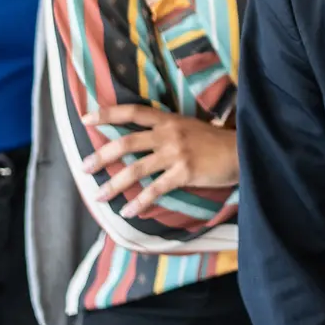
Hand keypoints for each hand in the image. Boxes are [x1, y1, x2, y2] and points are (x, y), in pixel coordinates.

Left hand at [82, 104, 238, 216]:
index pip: (132, 112)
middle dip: (102, 155)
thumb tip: (141, 141)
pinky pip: (154, 189)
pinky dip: (139, 202)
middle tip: (84, 167)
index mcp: (168, 119)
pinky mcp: (184, 172)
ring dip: (114, 184)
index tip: (86, 118)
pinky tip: (128, 211)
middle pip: (126, 142)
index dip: (107, 114)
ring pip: (135, 168)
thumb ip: (166, 130)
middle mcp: (168, 133)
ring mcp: (176, 152)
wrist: (241, 150)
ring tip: (98, 196)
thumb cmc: (214, 141)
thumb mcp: (188, 127)